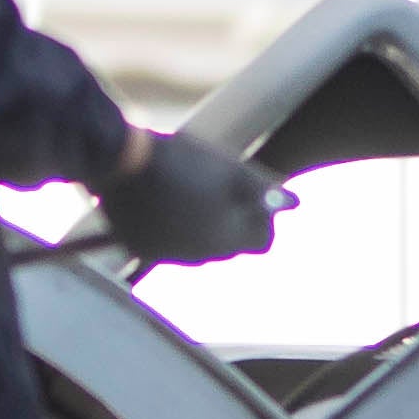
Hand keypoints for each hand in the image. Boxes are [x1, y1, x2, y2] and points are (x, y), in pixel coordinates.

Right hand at [97, 123, 284, 268]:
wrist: (123, 161)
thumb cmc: (184, 161)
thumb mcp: (231, 169)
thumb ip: (264, 190)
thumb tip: (295, 203)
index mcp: (229, 239)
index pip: (264, 242)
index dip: (262, 218)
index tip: (251, 197)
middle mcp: (202, 257)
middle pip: (231, 246)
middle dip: (232, 222)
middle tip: (217, 189)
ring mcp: (170, 256)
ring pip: (199, 248)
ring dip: (200, 227)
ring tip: (187, 192)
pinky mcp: (142, 250)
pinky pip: (167, 246)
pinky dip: (170, 230)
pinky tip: (163, 203)